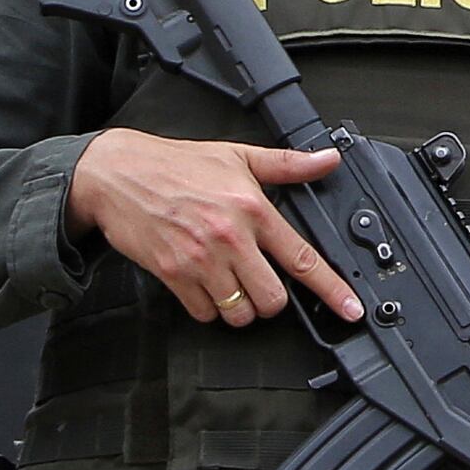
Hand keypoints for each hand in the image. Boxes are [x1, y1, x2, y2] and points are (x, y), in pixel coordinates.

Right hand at [64, 129, 364, 329]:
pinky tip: (206, 286)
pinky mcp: (172, 274)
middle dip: (272, 300)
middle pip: (272, 298)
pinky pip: (204, 313)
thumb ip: (287, 164)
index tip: (350, 308)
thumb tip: (328, 160)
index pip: (302, 258)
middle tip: (261, 283)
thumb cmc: (177, 165)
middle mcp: (230, 237)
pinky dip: (209, 309)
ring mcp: (200, 259)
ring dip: (241, 308)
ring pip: (239, 312)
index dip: (332, 289)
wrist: (118, 173)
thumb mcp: (237, 155)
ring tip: (232, 284)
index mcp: (252, 208)